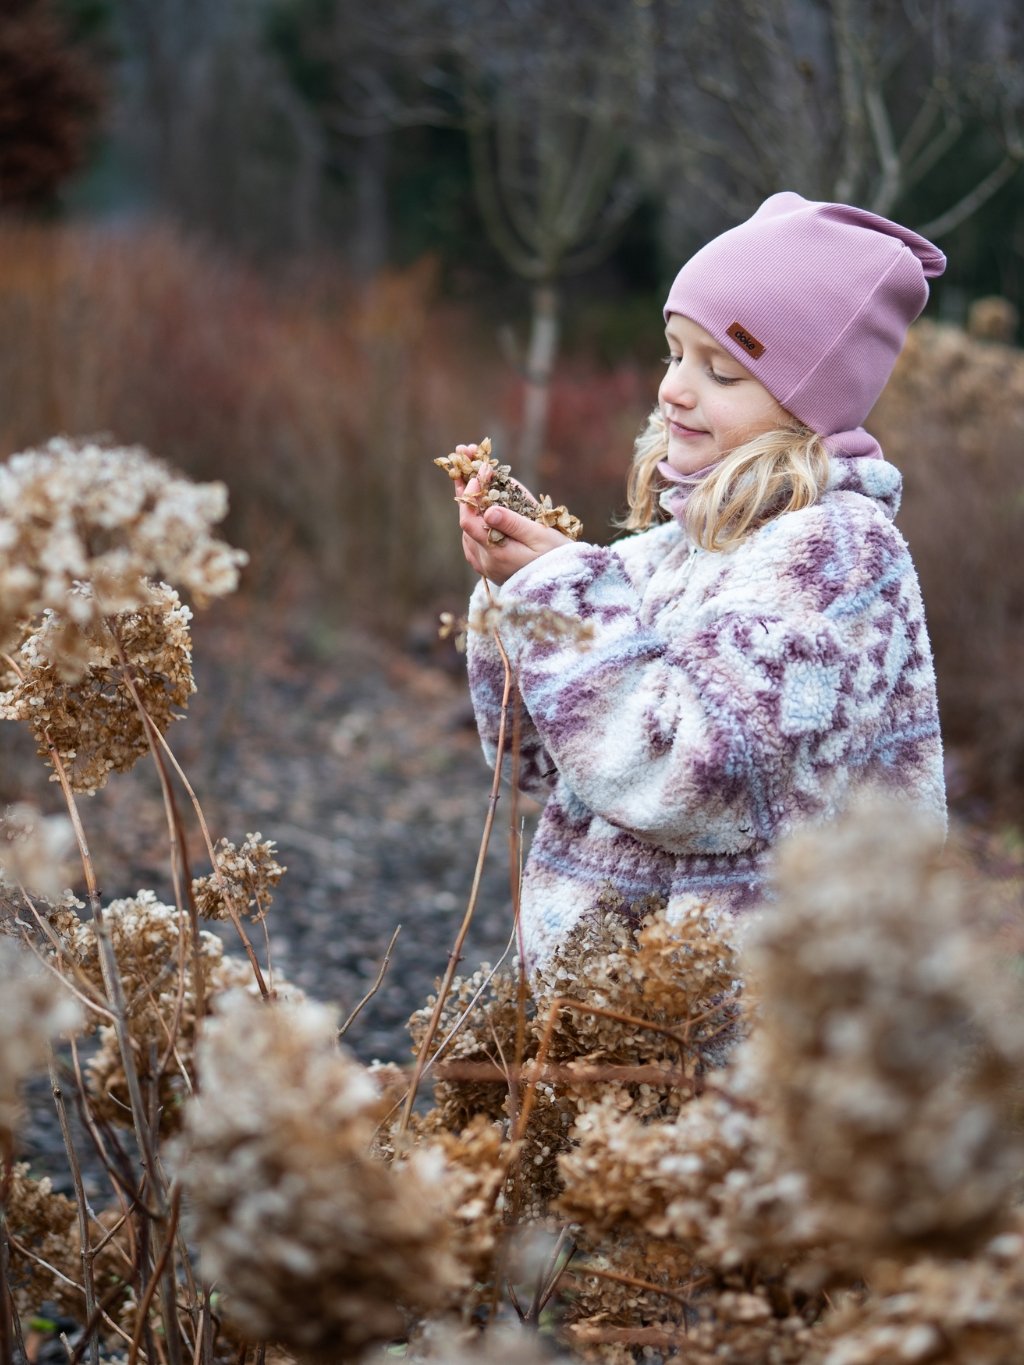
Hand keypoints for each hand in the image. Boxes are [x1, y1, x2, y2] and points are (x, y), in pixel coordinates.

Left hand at [453, 451, 569, 585]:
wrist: (562, 584)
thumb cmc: (557, 557)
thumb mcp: (540, 537)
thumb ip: (513, 524)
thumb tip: (488, 509)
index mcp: (496, 554)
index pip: (470, 520)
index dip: (472, 493)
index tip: (482, 471)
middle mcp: (485, 561)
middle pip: (465, 521)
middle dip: (467, 489)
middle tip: (467, 459)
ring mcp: (484, 565)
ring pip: (468, 529)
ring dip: (470, 500)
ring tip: (472, 473)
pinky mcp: (488, 566)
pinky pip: (474, 539)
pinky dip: (475, 517)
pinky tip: (480, 502)